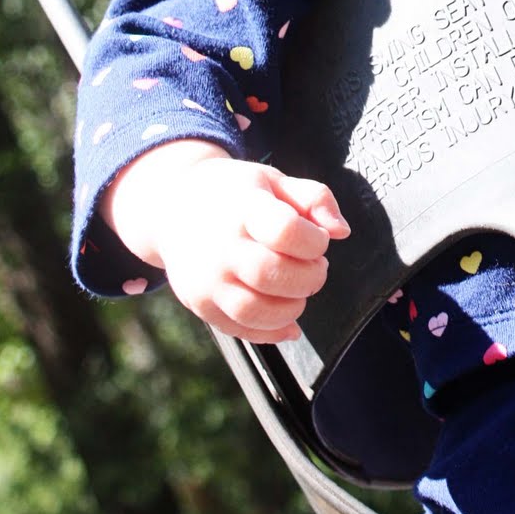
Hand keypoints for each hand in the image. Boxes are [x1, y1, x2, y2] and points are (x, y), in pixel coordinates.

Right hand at [103, 141, 350, 341]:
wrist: (172, 207)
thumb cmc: (236, 192)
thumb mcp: (273, 180)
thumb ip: (314, 198)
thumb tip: (342, 231)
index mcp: (242, 206)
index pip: (286, 231)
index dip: (315, 241)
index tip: (319, 240)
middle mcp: (219, 246)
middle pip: (272, 275)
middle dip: (309, 278)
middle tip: (316, 268)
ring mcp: (206, 280)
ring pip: (255, 311)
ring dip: (292, 309)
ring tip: (299, 291)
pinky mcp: (200, 305)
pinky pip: (240, 330)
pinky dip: (272, 333)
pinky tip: (289, 322)